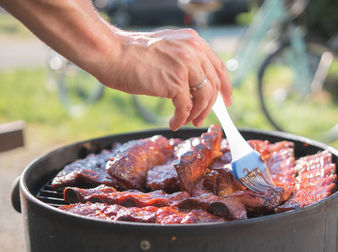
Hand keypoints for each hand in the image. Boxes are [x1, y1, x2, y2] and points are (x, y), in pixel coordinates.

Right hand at [96, 28, 232, 130]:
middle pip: (214, 85)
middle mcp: (193, 51)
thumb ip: (185, 61)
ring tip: (186, 121)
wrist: (111, 53)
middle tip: (200, 118)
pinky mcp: (174, 82)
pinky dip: (181, 119)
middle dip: (210, 106)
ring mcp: (185, 66)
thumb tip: (198, 86)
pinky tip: (173, 123)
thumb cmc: (133, 54)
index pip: (219, 67)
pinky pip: (186, 108)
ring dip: (196, 114)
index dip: (225, 87)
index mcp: (193, 41)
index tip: (226, 102)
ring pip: (204, 98)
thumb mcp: (168, 50)